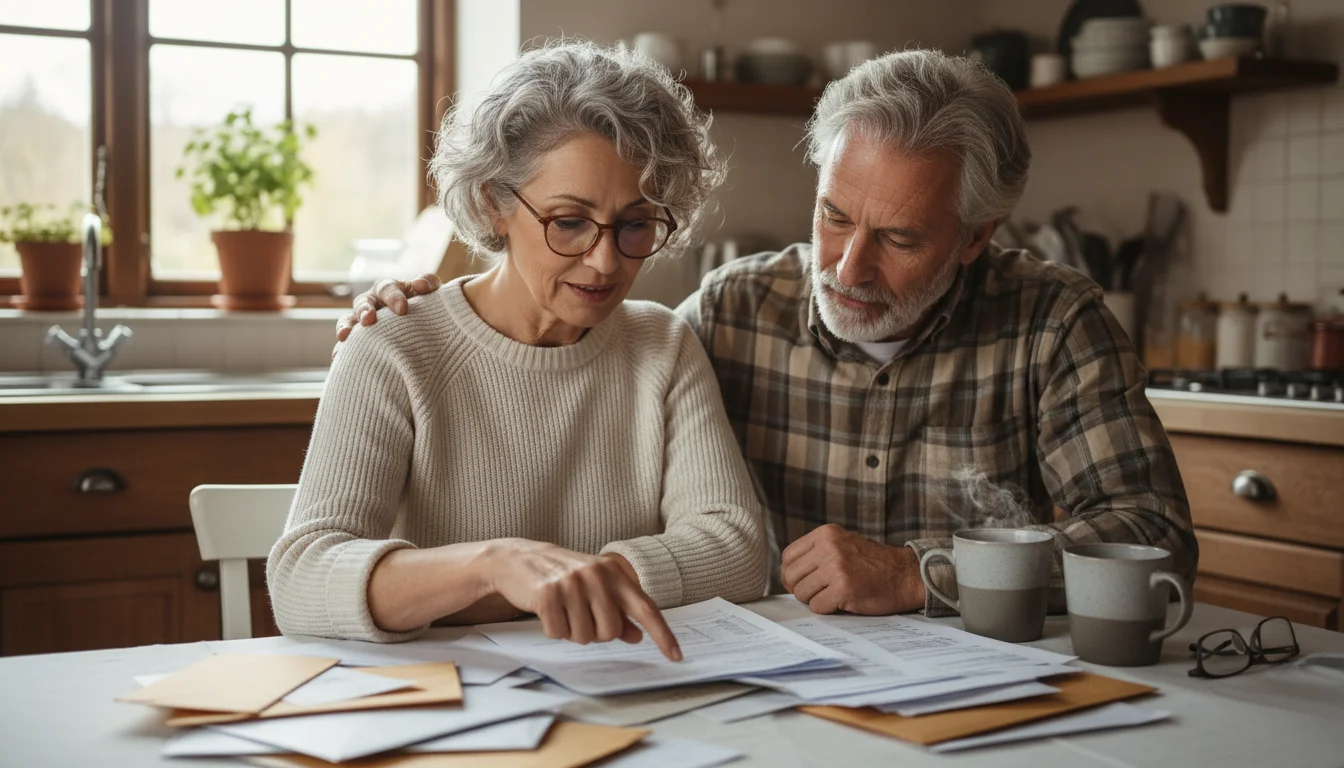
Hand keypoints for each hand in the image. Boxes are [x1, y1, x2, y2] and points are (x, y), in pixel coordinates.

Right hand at [334, 273, 441, 347]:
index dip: (393, 297)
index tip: (402, 310)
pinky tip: (338, 357)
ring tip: (344, 336)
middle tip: (369, 320)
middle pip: (363, 302)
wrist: (424, 332)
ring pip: (348, 319)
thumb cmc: (427, 309)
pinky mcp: (357, 340)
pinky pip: (345, 343)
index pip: (387, 288)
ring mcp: (361, 321)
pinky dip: (340, 349)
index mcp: (388, 289)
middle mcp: (372, 302)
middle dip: (365, 310)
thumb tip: (420, 284)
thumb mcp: (432, 294)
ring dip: (346, 326)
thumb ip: (429, 283)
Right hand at [484, 540, 682, 661]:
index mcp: (615, 573)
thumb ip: (618, 612)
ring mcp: (571, 583)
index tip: (676, 656)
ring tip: (562, 609)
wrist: (518, 559)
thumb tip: (638, 635)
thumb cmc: (562, 576)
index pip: (646, 608)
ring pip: (584, 636)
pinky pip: (558, 633)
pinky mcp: (547, 593)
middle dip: (594, 633)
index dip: (663, 634)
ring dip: (571, 631)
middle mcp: (596, 575)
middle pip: (610, 632)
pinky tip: (547, 610)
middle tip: (579, 615)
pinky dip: (552, 629)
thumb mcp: (595, 588)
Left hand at [780, 524, 925, 615]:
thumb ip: (816, 554)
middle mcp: (829, 547)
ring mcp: (836, 567)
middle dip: (801, 589)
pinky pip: (817, 606)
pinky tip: (843, 602)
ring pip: (802, 593)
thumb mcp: (842, 545)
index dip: (791, 574)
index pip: (788, 556)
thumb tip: (786, 576)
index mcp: (826, 534)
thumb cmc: (872, 565)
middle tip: (820, 592)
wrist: (905, 575)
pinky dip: (827, 609)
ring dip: (815, 599)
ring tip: (835, 595)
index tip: (802, 582)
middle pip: (791, 576)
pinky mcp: (844, 588)